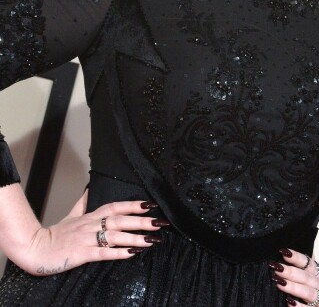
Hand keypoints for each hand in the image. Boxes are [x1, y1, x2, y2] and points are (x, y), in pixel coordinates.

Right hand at [11, 191, 166, 275]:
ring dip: (135, 238)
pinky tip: (131, 253)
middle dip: (142, 221)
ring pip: (115, 236)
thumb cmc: (55, 234)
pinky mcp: (81, 254)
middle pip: (121, 220)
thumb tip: (89, 187)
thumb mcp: (71, 215)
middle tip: (160, 223)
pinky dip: (118, 252)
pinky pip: (102, 252)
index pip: (116, 206)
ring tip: (152, 240)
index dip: (134, 205)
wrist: (34, 249)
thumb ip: (83, 202)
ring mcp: (87, 239)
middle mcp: (91, 225)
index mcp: (91, 216)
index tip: (151, 205)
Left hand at [270, 248, 318, 306]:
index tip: (283, 251)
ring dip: (294, 287)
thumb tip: (292, 248)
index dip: (296, 256)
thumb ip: (306, 265)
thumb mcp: (316, 277)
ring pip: (308, 292)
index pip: (307, 262)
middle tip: (277, 268)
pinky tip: (289, 303)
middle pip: (306, 277)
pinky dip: (300, 306)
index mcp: (317, 274)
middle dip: (291, 272)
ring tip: (280, 283)